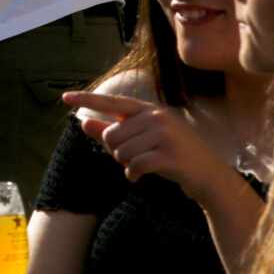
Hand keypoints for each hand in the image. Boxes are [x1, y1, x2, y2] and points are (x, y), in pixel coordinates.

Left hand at [62, 91, 233, 205]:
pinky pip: (134, 165)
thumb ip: (112, 131)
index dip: (87, 99)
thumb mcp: (143, 140)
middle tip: (136, 157)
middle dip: (117, 152)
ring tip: (143, 164)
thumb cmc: (172, 155)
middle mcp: (157, 117)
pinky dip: (133, 174)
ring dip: (126, 164)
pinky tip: (140, 176)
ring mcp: (165, 135)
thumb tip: (83, 122)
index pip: (112, 102)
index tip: (64, 97)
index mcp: (150, 110)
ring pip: (121, 152)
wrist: (209, 176)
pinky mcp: (169, 155)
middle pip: (112, 135)